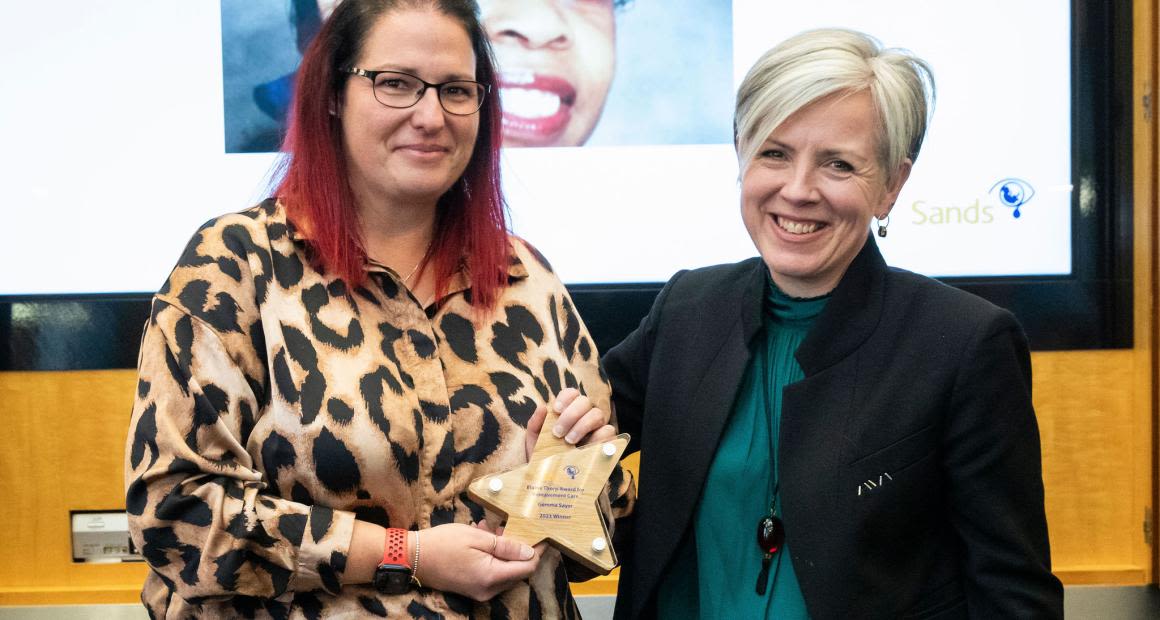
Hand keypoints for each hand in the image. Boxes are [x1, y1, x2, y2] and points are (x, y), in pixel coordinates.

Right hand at [414, 523, 542, 600]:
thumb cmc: (443, 543)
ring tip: (488, 529)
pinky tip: (481, 539)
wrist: (412, 557)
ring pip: (504, 571)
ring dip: (502, 550)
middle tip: (505, 526)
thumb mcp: (477, 538)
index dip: (537, 551)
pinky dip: (492, 557)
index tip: (541, 534)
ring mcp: (479, 591)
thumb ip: (506, 546)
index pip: (527, 567)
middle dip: (516, 548)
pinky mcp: (472, 588)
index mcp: (491, 576)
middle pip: (517, 571)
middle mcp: (488, 589)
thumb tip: (530, 551)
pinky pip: (491, 573)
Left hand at [525, 388, 616, 458]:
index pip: (572, 394)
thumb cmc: (545, 461)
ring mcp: (596, 430)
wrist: (554, 487)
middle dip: (571, 414)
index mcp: (567, 413)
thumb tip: (542, 406)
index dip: (566, 397)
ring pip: (598, 414)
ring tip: (569, 442)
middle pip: (585, 401)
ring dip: (582, 425)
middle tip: (558, 432)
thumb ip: (535, 425)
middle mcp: (583, 418)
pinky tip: (585, 448)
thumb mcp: (534, 444)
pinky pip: (609, 431)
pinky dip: (598, 436)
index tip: (556, 410)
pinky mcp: (606, 444)